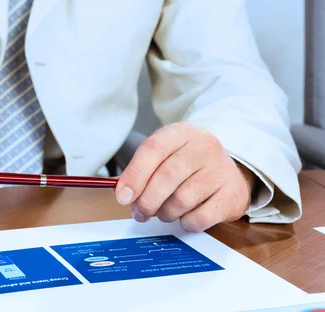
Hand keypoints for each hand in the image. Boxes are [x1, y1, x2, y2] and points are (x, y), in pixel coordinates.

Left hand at [115, 122, 255, 231]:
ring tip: (164, 212)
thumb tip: (121, 192)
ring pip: (182, 199)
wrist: (229, 170)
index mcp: (181, 133)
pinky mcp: (233, 194)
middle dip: (147, 200)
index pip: (153, 149)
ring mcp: (221, 170)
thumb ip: (141, 171)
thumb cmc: (188, 165)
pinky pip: (201, 217)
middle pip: (167, 176)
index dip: (135, 174)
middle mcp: (204, 147)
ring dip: (166, 213)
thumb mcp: (164, 156)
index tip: (123, 196)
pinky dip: (186, 222)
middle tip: (140, 212)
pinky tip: (185, 216)